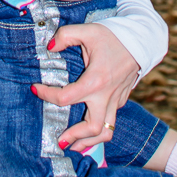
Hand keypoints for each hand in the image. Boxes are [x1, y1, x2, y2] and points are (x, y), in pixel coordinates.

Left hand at [31, 23, 140, 152]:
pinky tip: (87, 129)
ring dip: (89, 142)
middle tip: (59, 140)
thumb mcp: (87, 30)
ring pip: (106, 132)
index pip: (65, 98)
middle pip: (92, 128)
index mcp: (95, 80)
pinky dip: (98, 129)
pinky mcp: (121, 100)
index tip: (35, 88)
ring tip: (74, 146)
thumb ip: (65, 36)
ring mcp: (116, 100)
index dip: (46, 95)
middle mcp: (106, 95)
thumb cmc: (113, 36)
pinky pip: (111, 121)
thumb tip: (50, 47)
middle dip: (74, 137)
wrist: (141, 40)